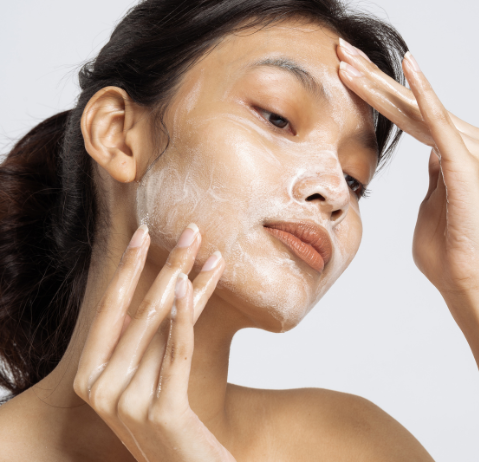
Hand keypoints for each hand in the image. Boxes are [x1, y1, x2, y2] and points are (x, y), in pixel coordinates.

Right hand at [73, 224, 235, 461]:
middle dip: (168, 265)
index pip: (110, 308)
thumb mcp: (145, 377)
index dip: (127, 267)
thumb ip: (142, 341)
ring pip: (165, 326)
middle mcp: (99, 389)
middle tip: (191, 230)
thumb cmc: (168, 423)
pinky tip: (196, 286)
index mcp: (90, 376)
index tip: (143, 231)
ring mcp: (126, 403)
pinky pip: (176, 352)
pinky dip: (187, 316)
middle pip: (141, 310)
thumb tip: (153, 293)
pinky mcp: (161, 413)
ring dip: (192, 285)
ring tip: (213, 254)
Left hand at [337, 39, 478, 296]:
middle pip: (407, 103)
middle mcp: (461, 142)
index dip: (374, 92)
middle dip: (370, 76)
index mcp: (448, 153)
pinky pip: (439, 122)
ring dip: (379, 83)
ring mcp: (465, 149)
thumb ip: (431, 180)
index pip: (405, 114)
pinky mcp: (464, 162)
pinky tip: (407, 67)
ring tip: (345, 59)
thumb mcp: (431, 205)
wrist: (466, 280)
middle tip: (340, 48)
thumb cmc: (446, 250)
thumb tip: (429, 162)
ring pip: (414, 108)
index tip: (344, 71)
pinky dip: (424, 94)